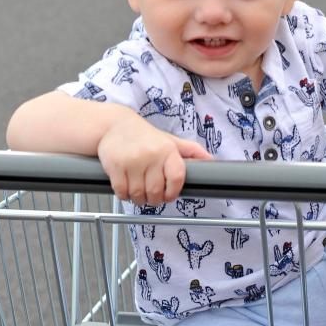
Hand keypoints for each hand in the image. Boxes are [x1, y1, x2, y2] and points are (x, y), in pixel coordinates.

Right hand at [98, 113, 212, 203]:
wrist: (114, 125)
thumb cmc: (145, 137)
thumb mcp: (170, 141)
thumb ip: (190, 151)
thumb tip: (211, 160)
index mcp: (167, 150)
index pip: (177, 179)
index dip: (173, 192)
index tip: (169, 195)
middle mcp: (151, 155)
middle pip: (156, 192)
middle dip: (154, 199)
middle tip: (151, 196)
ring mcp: (132, 161)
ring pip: (138, 195)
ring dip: (139, 199)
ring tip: (138, 192)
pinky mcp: (115, 166)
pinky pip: (122, 192)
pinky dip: (124, 195)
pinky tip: (126, 188)